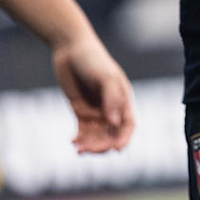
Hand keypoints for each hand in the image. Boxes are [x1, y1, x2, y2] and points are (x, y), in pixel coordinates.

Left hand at [51, 33, 135, 153]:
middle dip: (102, 145)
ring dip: (89, 144)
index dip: (124, 138)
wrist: (71, 49)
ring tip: (77, 147)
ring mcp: (96, 110)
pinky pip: (83, 131)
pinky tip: (72, 142)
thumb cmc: (93, 59)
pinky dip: (80, 139)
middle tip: (88, 149)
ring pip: (97, 135)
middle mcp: (111, 107)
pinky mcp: (81, 110)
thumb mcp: (105, 76)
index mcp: (122, 99)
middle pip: (111, 134)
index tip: (116, 150)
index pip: (128, 124)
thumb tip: (114, 122)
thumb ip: (111, 98)